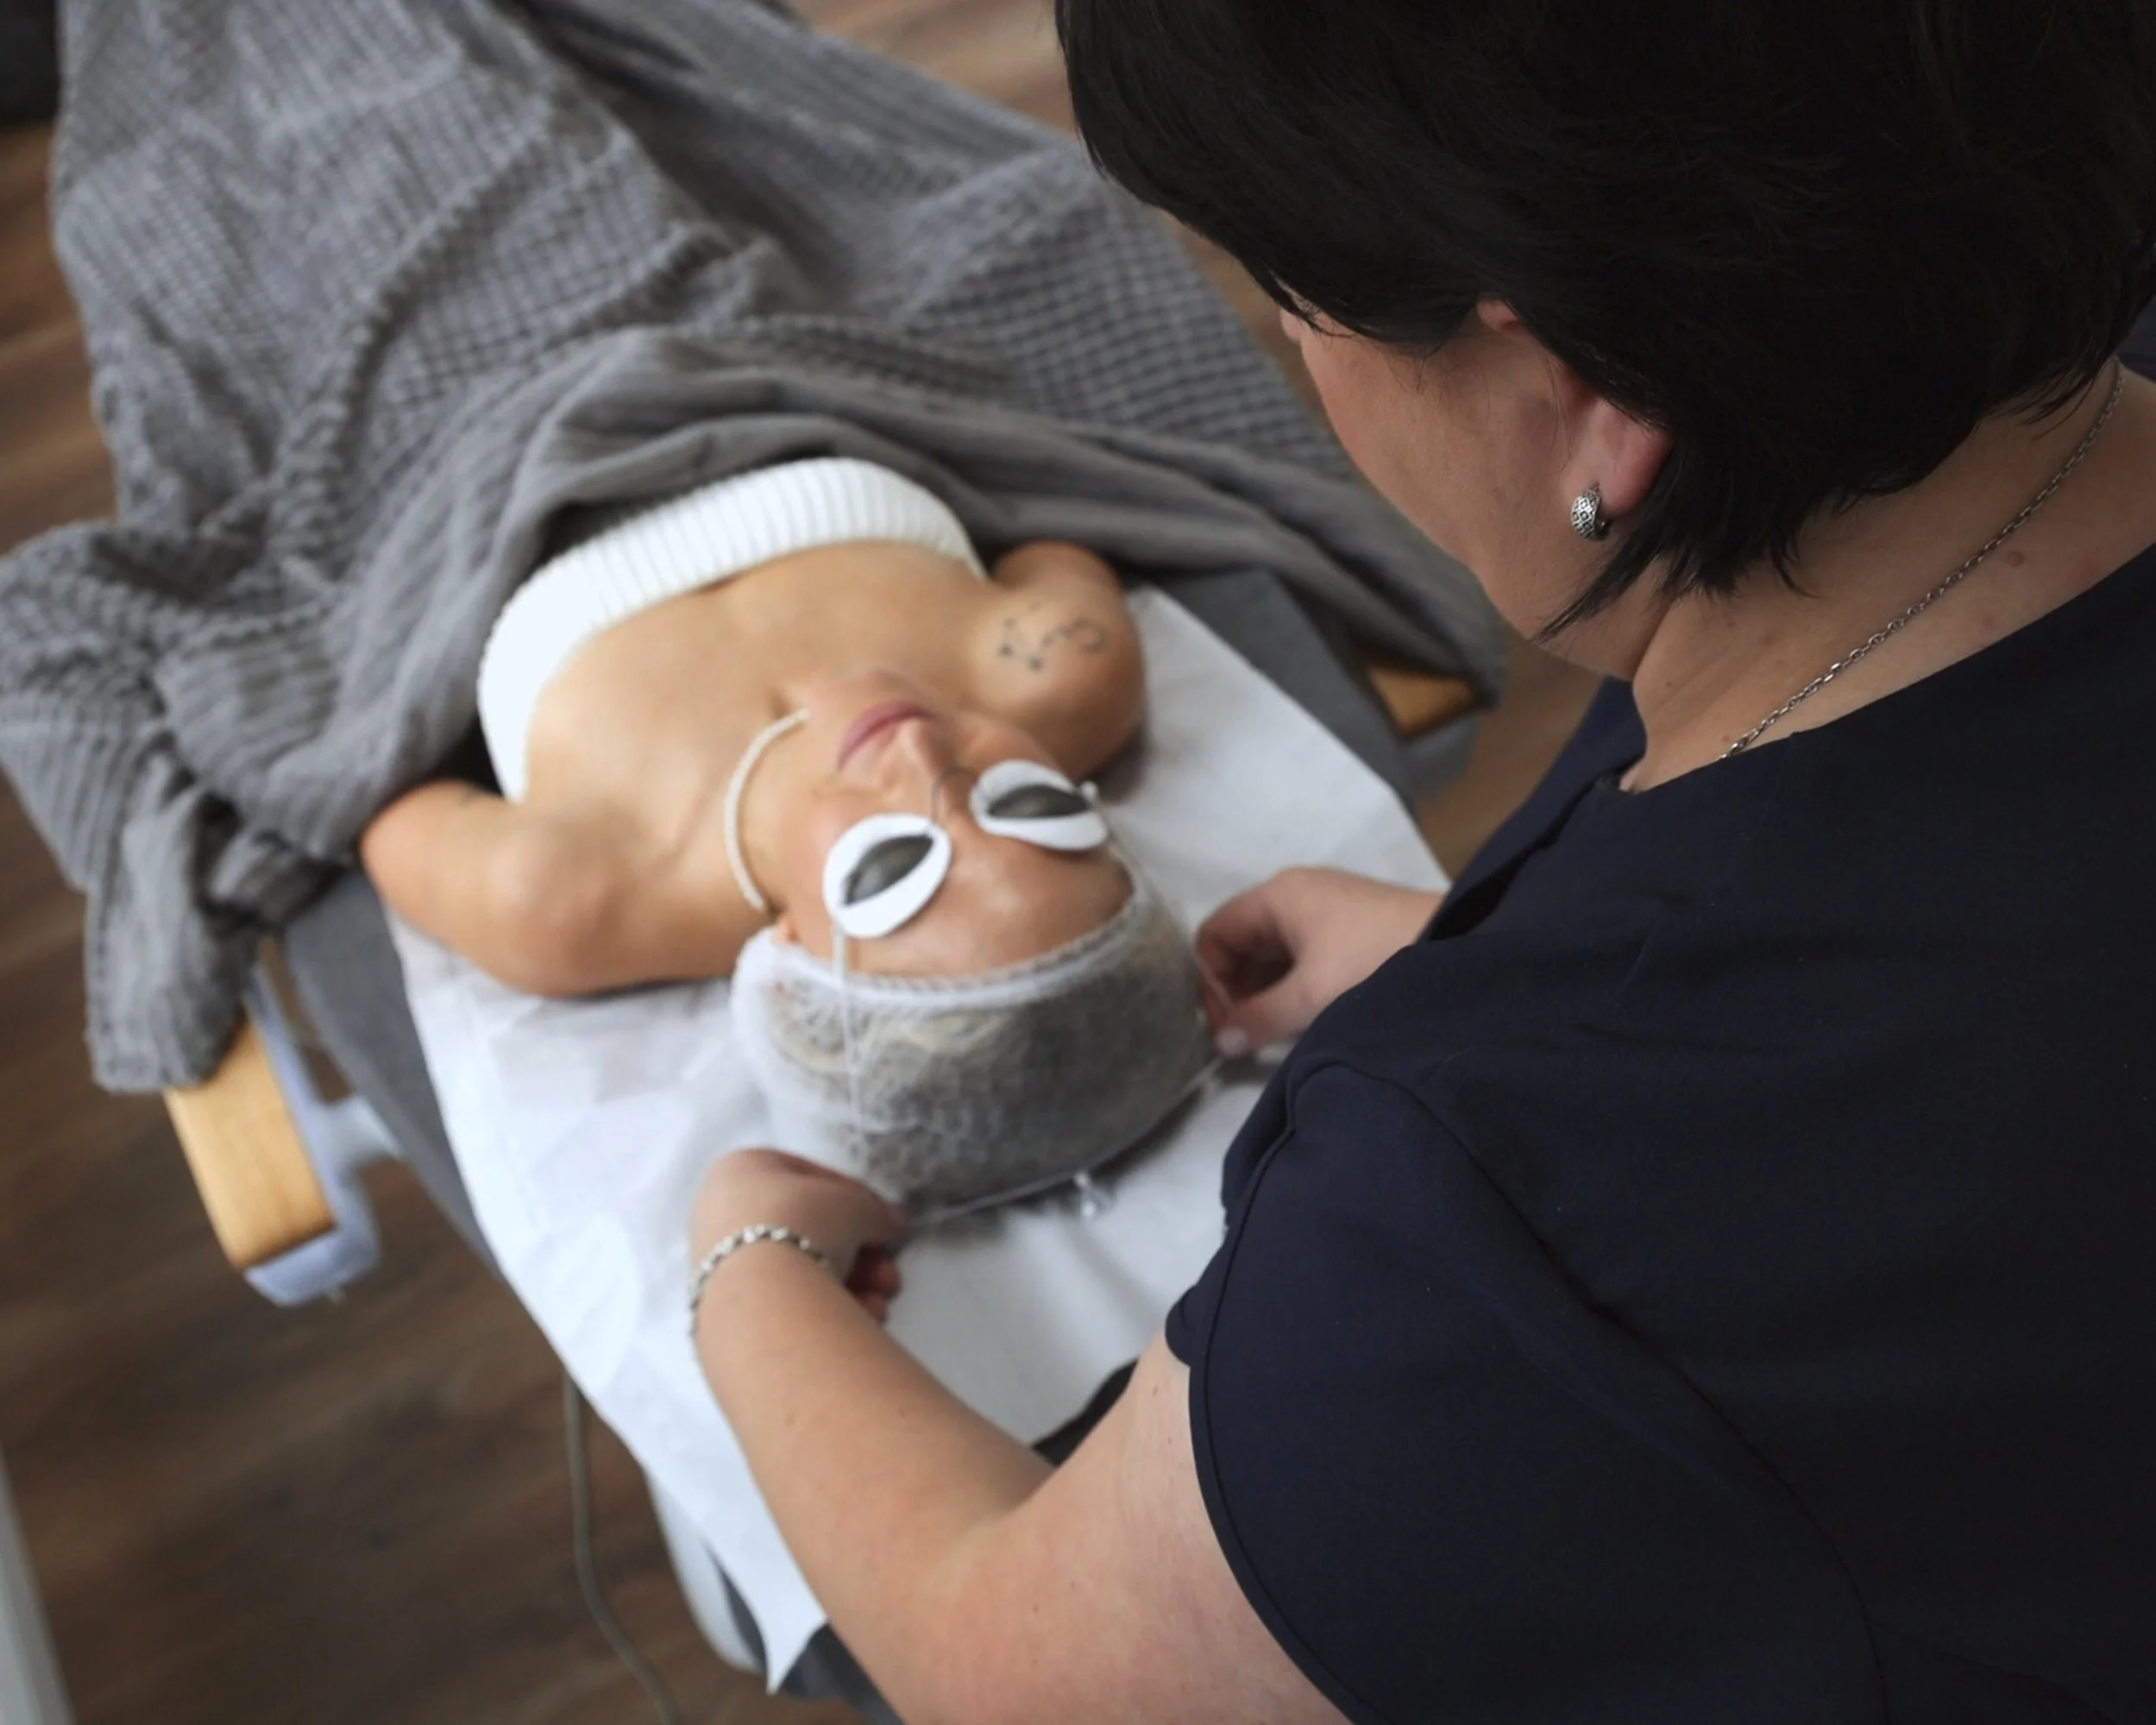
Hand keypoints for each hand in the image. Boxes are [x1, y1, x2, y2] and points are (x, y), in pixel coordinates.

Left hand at [692, 1150, 908, 1321]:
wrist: (759, 1292)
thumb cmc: (806, 1223)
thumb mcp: (855, 1206)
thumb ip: (875, 1212)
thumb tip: (890, 1224)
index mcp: (742, 1168)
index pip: (812, 1180)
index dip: (859, 1203)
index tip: (886, 1227)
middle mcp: (722, 1210)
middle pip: (808, 1230)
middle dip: (858, 1256)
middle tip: (887, 1276)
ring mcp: (717, 1260)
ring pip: (797, 1267)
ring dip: (849, 1284)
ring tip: (879, 1303)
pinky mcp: (722, 1304)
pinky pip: (780, 1297)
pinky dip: (821, 1305)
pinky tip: (855, 1318)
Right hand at [1195, 867, 1441, 1051]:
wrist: (1463, 948)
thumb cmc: (1376, 962)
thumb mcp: (1311, 996)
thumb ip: (1259, 1018)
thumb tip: (1223, 1042)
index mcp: (1279, 895)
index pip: (1215, 933)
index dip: (1208, 981)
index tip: (1223, 1026)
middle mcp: (1297, 895)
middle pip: (1241, 943)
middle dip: (1235, 991)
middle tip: (1243, 1038)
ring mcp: (1326, 911)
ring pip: (1273, 955)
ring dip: (1266, 994)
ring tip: (1271, 1034)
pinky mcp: (1351, 932)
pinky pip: (1302, 959)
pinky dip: (1293, 988)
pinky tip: (1301, 1020)